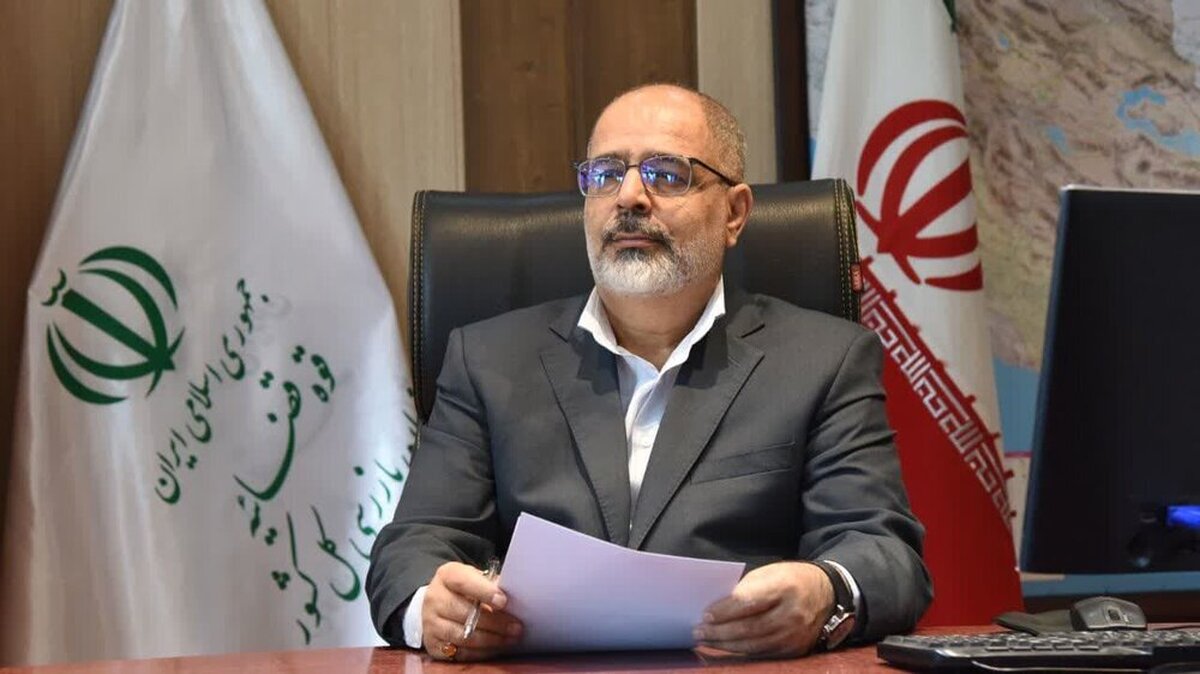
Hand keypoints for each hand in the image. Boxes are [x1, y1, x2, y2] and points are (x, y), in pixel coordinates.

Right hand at [422, 561, 522, 660]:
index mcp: (446, 576)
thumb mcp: (474, 578)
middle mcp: (435, 598)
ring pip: (464, 636)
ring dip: (492, 640)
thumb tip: (516, 597)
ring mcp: (431, 623)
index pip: (463, 582)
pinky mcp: (433, 644)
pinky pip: (461, 653)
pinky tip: (496, 648)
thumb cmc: (463, 590)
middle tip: (516, 627)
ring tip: (510, 639)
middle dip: (495, 622)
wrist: (436, 605)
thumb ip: (491, 585)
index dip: (484, 592)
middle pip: (465, 613)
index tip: (503, 601)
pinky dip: (482, 652)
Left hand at [693, 561, 833, 657]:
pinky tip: (727, 647)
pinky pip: (764, 653)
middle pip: (749, 628)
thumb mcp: (769, 573)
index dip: (724, 611)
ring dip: (726, 644)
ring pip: (754, 645)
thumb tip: (717, 609)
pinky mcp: (796, 649)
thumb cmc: (790, 579)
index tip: (705, 614)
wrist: (826, 593)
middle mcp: (793, 613)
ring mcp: (796, 634)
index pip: (748, 602)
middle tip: (699, 631)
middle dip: (720, 632)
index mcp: (785, 587)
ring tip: (707, 640)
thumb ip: (745, 589)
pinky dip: (742, 651)